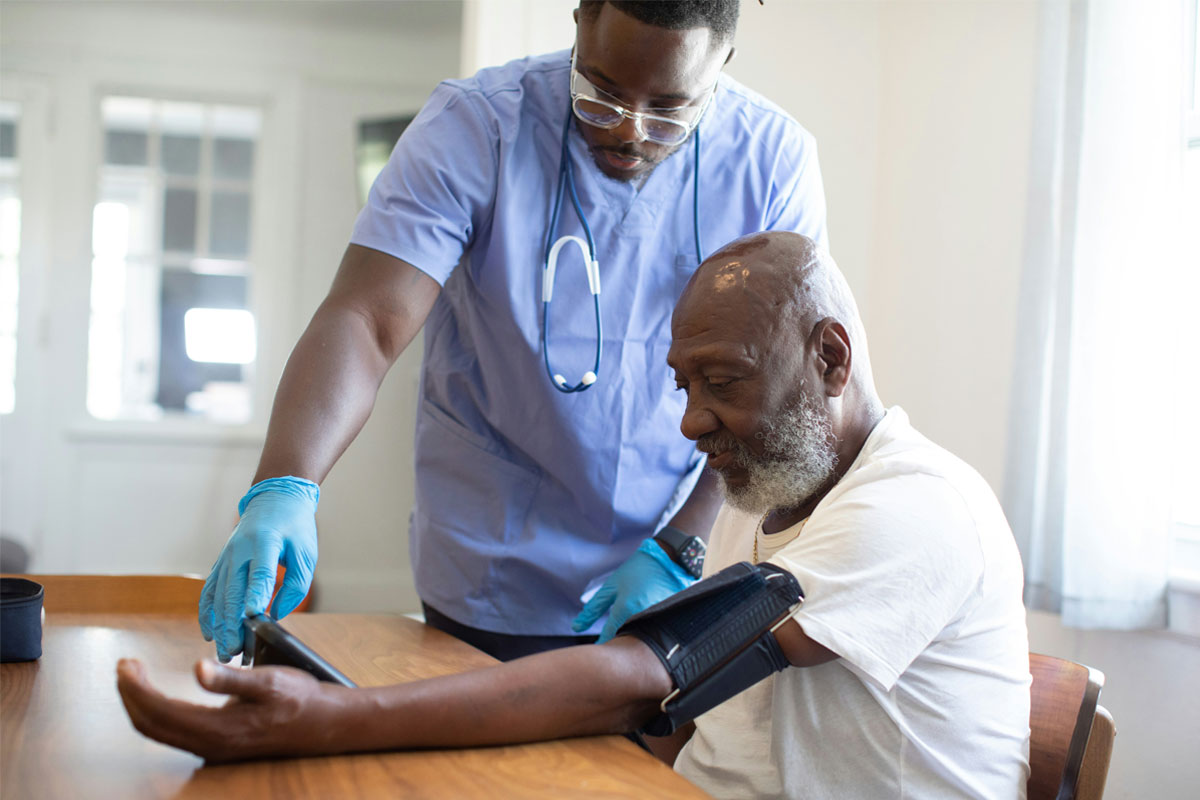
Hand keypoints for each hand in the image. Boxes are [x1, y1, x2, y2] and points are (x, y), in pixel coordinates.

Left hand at [116, 658, 348, 761]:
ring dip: (140, 704)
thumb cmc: (300, 699)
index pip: (159, 711)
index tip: (126, 663)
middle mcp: (208, 746)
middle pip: (150, 725)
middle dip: (131, 695)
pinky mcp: (216, 745)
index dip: (135, 688)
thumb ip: (231, 678)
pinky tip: (159, 695)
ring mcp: (211, 750)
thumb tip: (197, 669)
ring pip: (159, 732)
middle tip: (125, 665)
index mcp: (217, 731)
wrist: (324, 724)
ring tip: (135, 676)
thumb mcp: (270, 681)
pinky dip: (156, 712)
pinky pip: (172, 733)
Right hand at [198, 477, 318, 661]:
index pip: (259, 573)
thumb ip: (296, 585)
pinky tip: (209, 633)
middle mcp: (239, 550)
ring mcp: (226, 557)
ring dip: (218, 625)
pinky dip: (207, 613)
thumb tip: (276, 614)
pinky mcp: (220, 563)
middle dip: (231, 624)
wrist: (275, 498)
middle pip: (232, 591)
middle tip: (234, 652)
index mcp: (264, 542)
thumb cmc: (294, 527)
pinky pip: (209, 591)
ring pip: (217, 596)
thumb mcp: (306, 552)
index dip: (255, 596)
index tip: (252, 618)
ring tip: (224, 652)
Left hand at [572, 538, 694, 642]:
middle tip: (615, 641)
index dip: (602, 643)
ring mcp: (658, 619)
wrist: (668, 559)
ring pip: (641, 639)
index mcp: (625, 608)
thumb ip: (593, 609)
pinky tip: (647, 626)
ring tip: (632, 632)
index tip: (598, 650)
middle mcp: (642, 617)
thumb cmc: (637, 570)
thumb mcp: (612, 586)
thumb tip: (577, 627)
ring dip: (634, 638)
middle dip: (619, 642)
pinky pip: (655, 632)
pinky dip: (648, 632)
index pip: (609, 636)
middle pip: (626, 640)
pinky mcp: (670, 619)